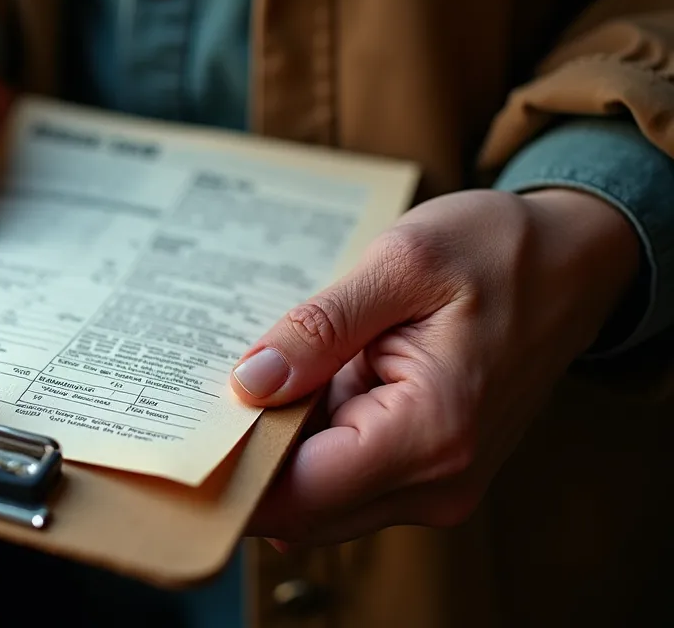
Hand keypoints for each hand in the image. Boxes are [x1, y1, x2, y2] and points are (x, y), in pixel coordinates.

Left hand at [233, 188, 639, 546]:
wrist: (573, 262)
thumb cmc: (496, 251)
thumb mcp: (402, 263)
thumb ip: (320, 328)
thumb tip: (250, 383)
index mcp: (433, 432)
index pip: (303, 494)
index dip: (236, 472)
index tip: (188, 431)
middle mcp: (437, 481)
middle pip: (304, 510)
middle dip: (248, 464)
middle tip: (200, 400)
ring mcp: (435, 484)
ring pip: (320, 499)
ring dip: (277, 452)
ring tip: (249, 382)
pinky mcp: (426, 471)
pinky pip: (345, 476)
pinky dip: (308, 443)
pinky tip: (288, 389)